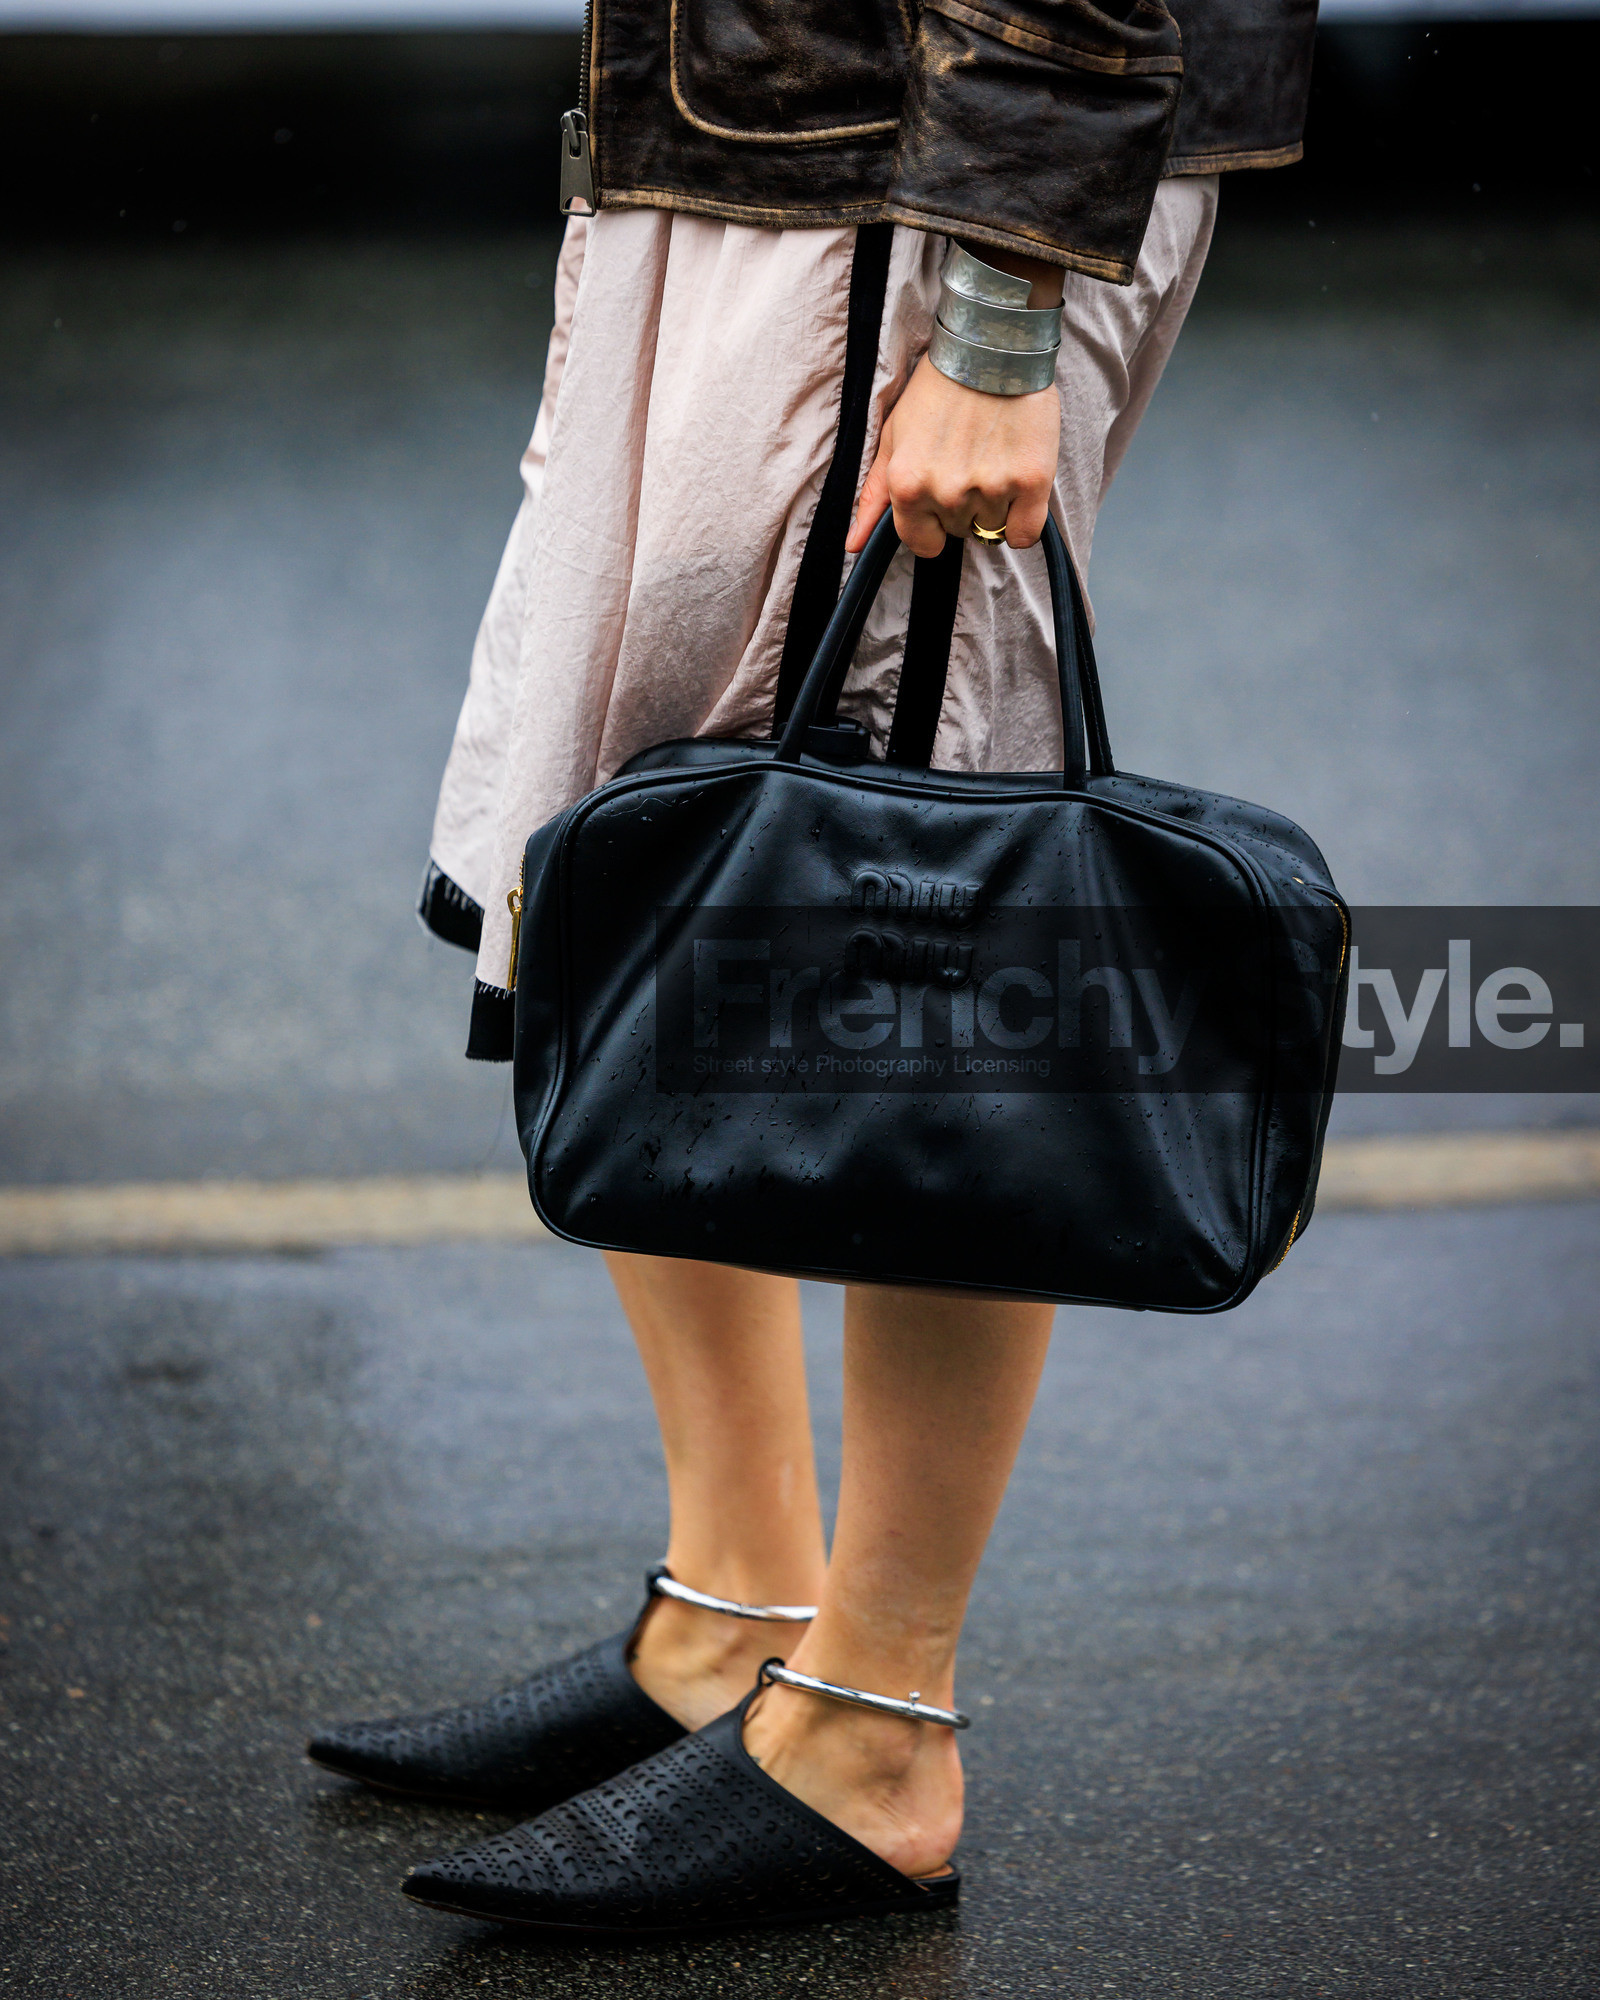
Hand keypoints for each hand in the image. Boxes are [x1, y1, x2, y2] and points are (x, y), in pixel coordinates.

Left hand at [846, 352, 1060, 559]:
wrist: (991, 347)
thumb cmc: (939, 389)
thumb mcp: (894, 437)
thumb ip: (874, 496)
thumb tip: (854, 545)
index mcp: (909, 486)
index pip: (922, 543)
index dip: (932, 523)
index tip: (942, 493)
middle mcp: (947, 493)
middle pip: (959, 533)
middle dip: (964, 506)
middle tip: (970, 460)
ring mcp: (991, 488)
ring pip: (993, 530)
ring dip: (994, 505)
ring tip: (993, 458)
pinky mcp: (1031, 481)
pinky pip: (1025, 533)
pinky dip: (1024, 518)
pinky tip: (1019, 484)